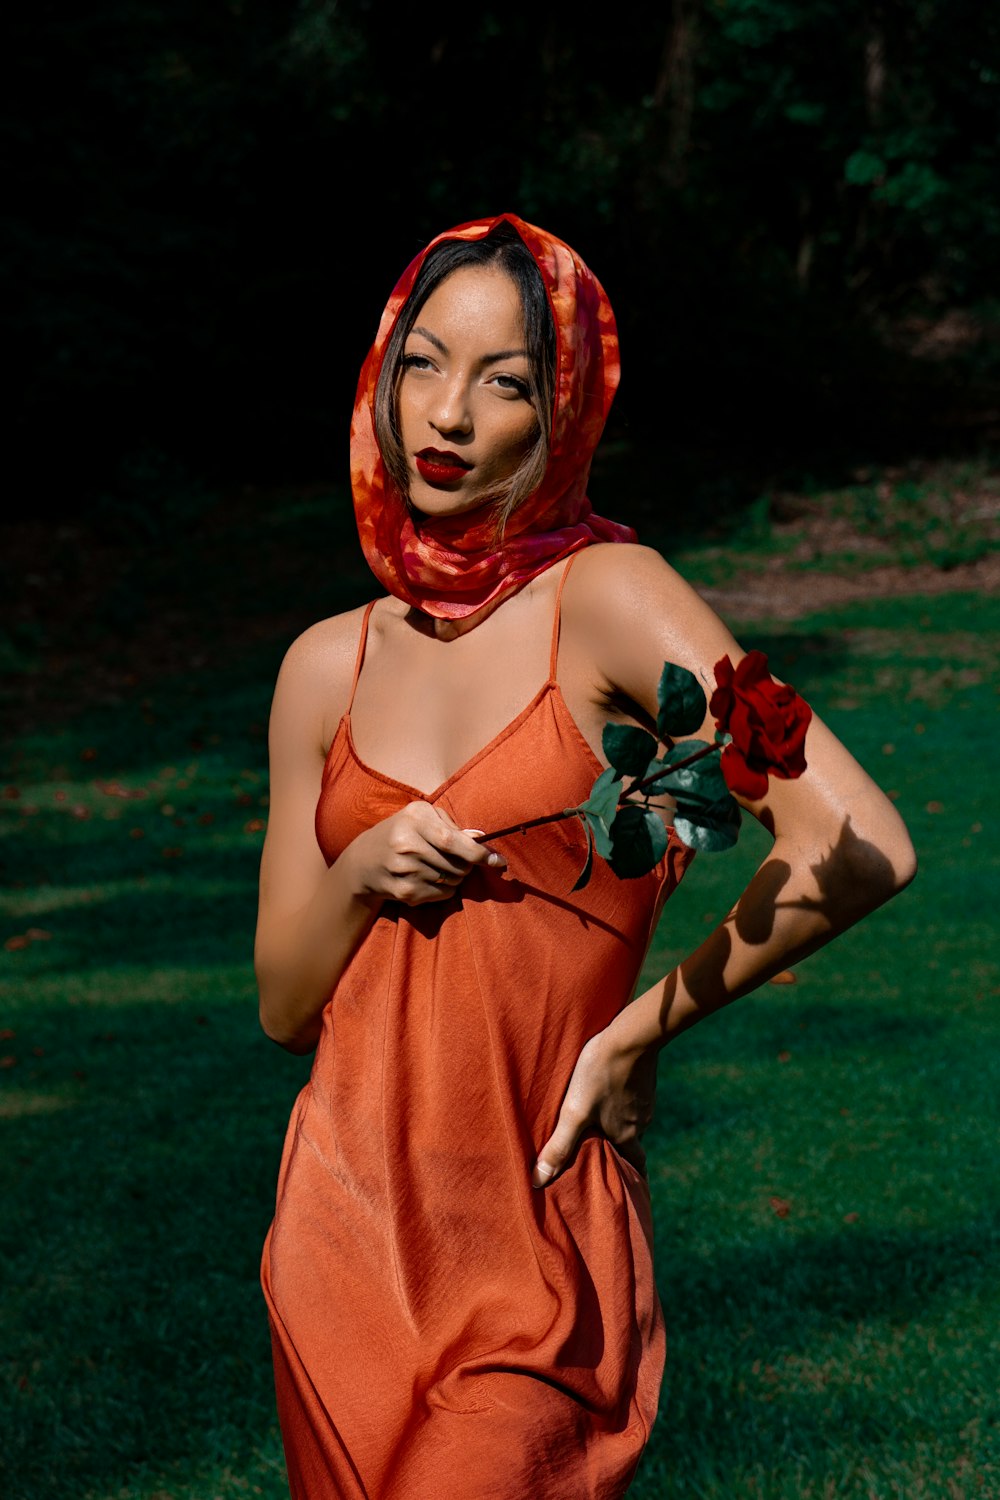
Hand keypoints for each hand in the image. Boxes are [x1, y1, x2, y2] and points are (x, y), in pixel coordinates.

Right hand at [348, 801, 505, 905]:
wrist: (364, 861)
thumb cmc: (403, 832)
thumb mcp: (422, 817)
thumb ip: (452, 826)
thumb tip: (481, 839)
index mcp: (413, 819)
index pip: (453, 841)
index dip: (479, 854)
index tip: (497, 861)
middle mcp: (406, 845)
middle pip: (457, 864)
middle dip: (468, 865)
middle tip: (460, 859)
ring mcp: (404, 872)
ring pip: (453, 881)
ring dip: (456, 876)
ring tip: (439, 866)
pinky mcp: (405, 893)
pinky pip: (443, 894)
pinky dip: (445, 888)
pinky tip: (429, 877)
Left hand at [531, 1026, 657, 1187]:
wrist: (631, 1035)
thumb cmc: (600, 1073)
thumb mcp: (574, 1111)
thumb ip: (559, 1145)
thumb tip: (538, 1181)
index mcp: (626, 1134)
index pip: (635, 1165)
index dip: (633, 1177)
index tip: (633, 1188)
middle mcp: (641, 1121)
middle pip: (633, 1143)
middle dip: (623, 1151)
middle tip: (611, 1155)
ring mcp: (645, 1099)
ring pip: (633, 1119)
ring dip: (621, 1124)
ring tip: (603, 1122)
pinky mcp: (644, 1079)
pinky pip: (634, 1098)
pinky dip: (623, 1101)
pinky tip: (610, 1091)